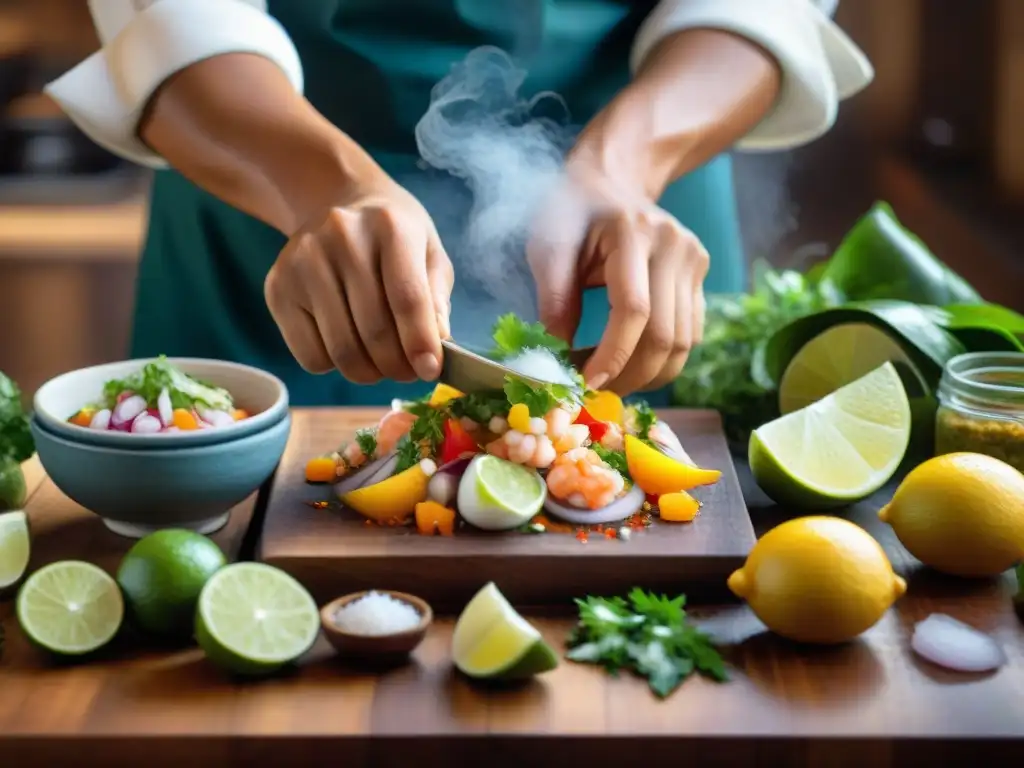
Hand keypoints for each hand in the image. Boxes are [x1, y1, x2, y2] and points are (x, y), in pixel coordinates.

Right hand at [264, 178, 453, 383]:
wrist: (337, 203)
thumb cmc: (393, 237)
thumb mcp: (429, 254)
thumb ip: (436, 299)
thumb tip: (436, 345)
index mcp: (390, 226)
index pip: (407, 297)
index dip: (421, 343)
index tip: (431, 371)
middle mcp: (342, 238)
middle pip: (373, 330)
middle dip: (397, 366)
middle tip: (407, 372)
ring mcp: (303, 262)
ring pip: (341, 350)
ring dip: (368, 372)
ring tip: (381, 363)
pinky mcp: (277, 287)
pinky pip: (310, 355)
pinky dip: (334, 366)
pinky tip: (346, 344)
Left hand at [528, 159, 708, 394]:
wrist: (609, 179)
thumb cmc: (571, 211)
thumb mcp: (548, 244)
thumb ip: (554, 299)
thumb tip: (559, 358)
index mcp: (634, 233)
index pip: (634, 310)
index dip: (612, 356)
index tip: (585, 382)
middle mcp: (674, 245)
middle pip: (665, 335)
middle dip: (629, 375)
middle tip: (593, 392)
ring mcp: (693, 260)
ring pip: (683, 343)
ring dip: (646, 375)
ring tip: (609, 380)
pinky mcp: (699, 276)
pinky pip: (689, 334)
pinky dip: (660, 361)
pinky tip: (628, 364)